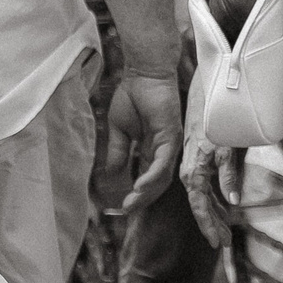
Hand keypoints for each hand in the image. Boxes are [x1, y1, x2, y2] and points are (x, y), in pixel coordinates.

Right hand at [104, 73, 183, 218]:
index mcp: (151, 148)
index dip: (138, 194)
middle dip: (142, 199)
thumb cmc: (133, 95)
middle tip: (127, 210)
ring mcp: (169, 143)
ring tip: (131, 202)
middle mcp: (163, 149)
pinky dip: (151, 176)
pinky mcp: (171, 135)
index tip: (123, 205)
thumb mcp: (119, 130)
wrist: (142, 73)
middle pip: (157, 182)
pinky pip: (162, 162)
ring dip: (147, 192)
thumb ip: (118, 152)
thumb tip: (111, 173)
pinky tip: (139, 186)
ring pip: (162, 176)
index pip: (148, 178)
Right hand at [180, 131, 239, 254]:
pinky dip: (214, 202)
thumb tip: (234, 201)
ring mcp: (193, 171)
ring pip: (204, 200)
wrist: (203, 101)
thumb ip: (228, 175)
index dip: (208, 225)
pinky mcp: (198, 166)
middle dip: (213, 226)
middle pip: (202, 207)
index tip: (217, 242)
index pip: (200, 207)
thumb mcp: (224, 149)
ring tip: (226, 233)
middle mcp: (189, 175)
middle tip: (226, 242)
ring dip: (215, 216)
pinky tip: (222, 210)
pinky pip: (205, 190)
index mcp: (193, 174)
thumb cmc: (213, 123)